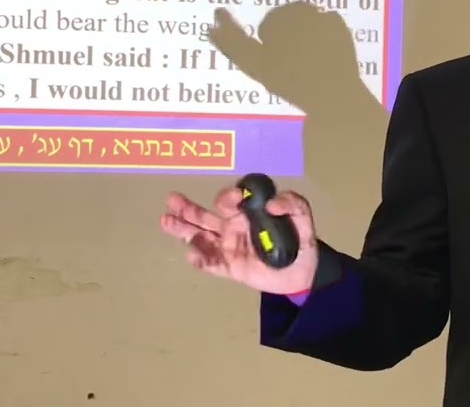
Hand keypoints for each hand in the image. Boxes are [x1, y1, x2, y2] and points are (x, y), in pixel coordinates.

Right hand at [161, 186, 319, 294]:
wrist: (304, 273)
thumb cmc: (300, 240)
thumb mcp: (303, 218)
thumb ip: (294, 205)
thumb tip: (272, 204)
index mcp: (246, 212)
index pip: (230, 201)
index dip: (228, 197)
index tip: (233, 197)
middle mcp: (232, 227)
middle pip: (205, 216)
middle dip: (188, 208)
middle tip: (171, 199)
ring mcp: (228, 248)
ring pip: (201, 237)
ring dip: (184, 229)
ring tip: (165, 220)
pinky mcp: (230, 268)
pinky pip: (212, 263)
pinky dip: (201, 259)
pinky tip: (191, 253)